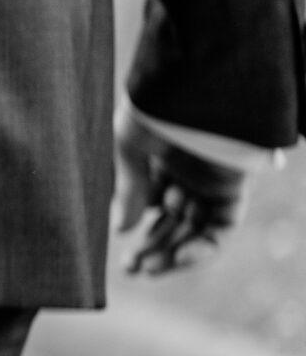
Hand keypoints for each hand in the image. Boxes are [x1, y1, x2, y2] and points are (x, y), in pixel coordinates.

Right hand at [115, 114, 245, 276]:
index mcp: (159, 161)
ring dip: (174, 254)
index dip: (137, 230)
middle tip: (132, 269)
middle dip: (153, 248)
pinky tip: (177, 257)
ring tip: (148, 269)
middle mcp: (187, 174)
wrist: (194, 86)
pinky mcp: (233, 189)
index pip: (150, 205)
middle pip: (173, 223)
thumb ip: (129, 190)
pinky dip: (202, 247)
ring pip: (196, 231)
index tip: (122, 248)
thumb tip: (122, 230)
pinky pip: (222, 228)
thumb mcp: (129, 148)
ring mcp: (211, 183)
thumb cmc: (156, 109)